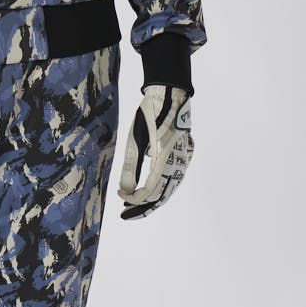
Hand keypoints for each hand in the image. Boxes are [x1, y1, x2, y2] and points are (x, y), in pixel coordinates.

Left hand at [116, 85, 193, 219]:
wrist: (171, 92)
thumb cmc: (151, 112)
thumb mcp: (135, 137)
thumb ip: (131, 165)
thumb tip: (125, 190)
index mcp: (165, 158)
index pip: (150, 190)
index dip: (134, 198)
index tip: (120, 197)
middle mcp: (179, 161)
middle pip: (163, 194)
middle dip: (144, 206)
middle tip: (127, 214)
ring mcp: (185, 157)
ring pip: (171, 186)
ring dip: (154, 198)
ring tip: (136, 204)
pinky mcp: (185, 152)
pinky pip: (175, 176)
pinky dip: (162, 185)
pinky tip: (151, 188)